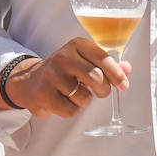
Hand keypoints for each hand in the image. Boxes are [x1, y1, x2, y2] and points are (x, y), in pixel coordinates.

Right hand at [2, 39, 131, 117]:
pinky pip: (71, 110)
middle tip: (98, 91)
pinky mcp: (44, 94)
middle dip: (103, 90)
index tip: (123, 85)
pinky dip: (72, 110)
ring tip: (74, 94)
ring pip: (84, 97)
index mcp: (77, 45)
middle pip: (96, 78)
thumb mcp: (84, 61)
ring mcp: (52, 75)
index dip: (117, 74)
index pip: (104, 58)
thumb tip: (127, 69)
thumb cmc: (63, 71)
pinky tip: (64, 101)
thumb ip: (107, 65)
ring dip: (84, 101)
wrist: (30, 81)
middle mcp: (63, 56)